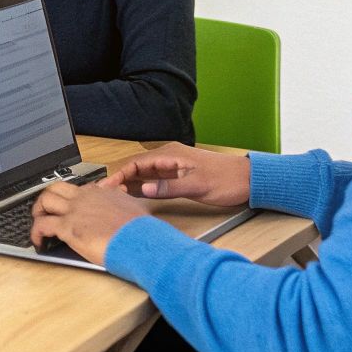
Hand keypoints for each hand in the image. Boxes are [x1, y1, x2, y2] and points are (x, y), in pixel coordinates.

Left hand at [30, 180, 148, 264]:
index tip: (68, 208)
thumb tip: (122, 197)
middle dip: (46, 199)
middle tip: (44, 212)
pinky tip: (39, 242)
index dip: (69, 198)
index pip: (78, 188)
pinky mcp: (68, 228)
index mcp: (100, 192)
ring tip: (38, 225)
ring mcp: (74, 211)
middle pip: (55, 188)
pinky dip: (36, 233)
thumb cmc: (139, 228)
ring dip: (38, 212)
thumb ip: (122, 200)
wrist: (139, 239)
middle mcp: (85, 197)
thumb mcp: (132, 205)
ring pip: (45, 200)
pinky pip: (42, 225)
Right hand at [103, 142, 251, 207]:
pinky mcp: (179, 176)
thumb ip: (168, 187)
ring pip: (144, 174)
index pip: (136, 162)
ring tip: (112, 197)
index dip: (118, 175)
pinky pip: (154, 180)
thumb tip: (142, 188)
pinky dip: (141, 188)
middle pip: (136, 167)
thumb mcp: (197, 186)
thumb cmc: (226, 180)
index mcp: (171, 154)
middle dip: (118, 179)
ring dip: (128, 184)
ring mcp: (174, 167)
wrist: (248, 180)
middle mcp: (169, 158)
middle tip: (103, 195)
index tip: (106, 187)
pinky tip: (133, 196)